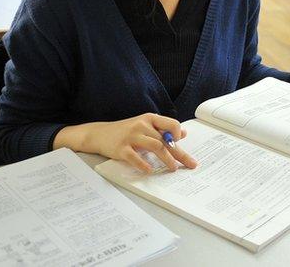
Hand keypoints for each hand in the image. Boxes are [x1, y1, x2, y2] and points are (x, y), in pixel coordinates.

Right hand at [57, 113, 197, 172]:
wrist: (99, 134)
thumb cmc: (125, 131)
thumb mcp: (144, 125)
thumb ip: (162, 129)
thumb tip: (183, 133)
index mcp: (150, 119)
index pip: (171, 124)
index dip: (178, 134)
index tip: (180, 145)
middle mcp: (142, 125)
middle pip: (166, 140)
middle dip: (180, 153)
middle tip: (190, 164)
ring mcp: (131, 136)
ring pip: (155, 146)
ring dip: (167, 159)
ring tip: (173, 168)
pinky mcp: (121, 148)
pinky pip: (135, 157)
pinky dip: (144, 164)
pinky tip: (150, 170)